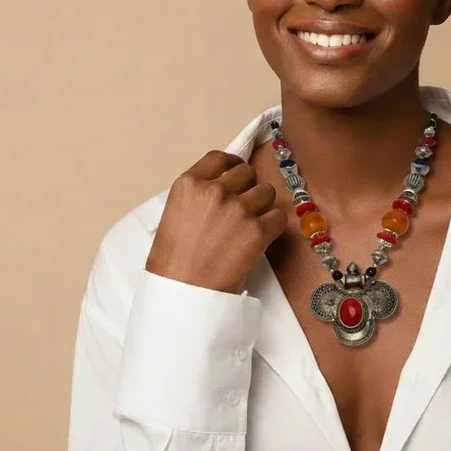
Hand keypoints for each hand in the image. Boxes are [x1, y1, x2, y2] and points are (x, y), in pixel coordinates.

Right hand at [145, 151, 286, 292]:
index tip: (236, 175)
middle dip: (247, 186)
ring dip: (262, 205)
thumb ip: (199, 195)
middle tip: (243, 206)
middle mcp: (216, 190)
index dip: (232, 165)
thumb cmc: (172, 260)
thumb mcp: (175, 213)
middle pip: (247, 172)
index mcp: (189, 183)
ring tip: (251, 223)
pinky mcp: (258, 230)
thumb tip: (224, 187)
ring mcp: (239, 209)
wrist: (183, 292)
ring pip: (266, 191)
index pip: (220, 157)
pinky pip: (278, 217)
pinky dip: (273, 226)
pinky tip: (261, 237)